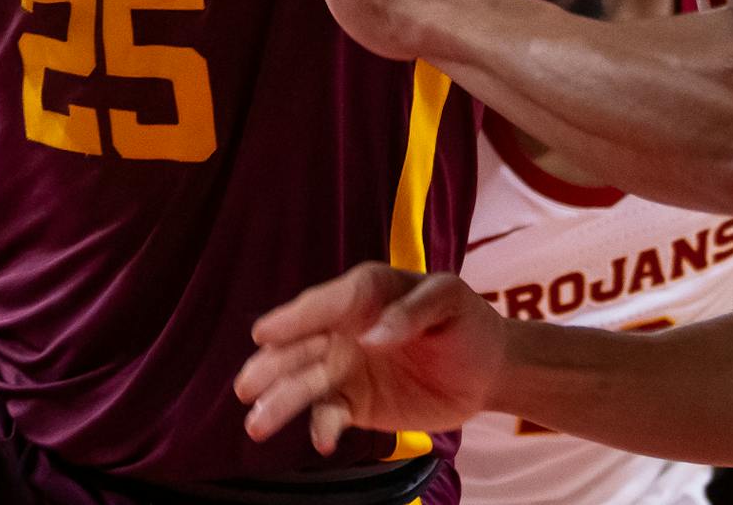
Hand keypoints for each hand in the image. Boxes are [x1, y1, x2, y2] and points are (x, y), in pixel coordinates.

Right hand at [236, 265, 506, 453]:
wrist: (487, 368)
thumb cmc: (466, 322)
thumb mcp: (451, 300)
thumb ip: (415, 310)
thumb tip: (373, 336)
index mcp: (366, 292)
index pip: (325, 303)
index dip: (295, 318)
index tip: (264, 334)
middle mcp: (346, 328)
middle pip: (300, 346)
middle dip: (271, 365)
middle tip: (246, 387)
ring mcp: (346, 366)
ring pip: (304, 382)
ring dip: (279, 401)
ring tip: (256, 424)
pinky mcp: (355, 402)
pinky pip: (330, 413)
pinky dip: (322, 426)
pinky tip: (323, 440)